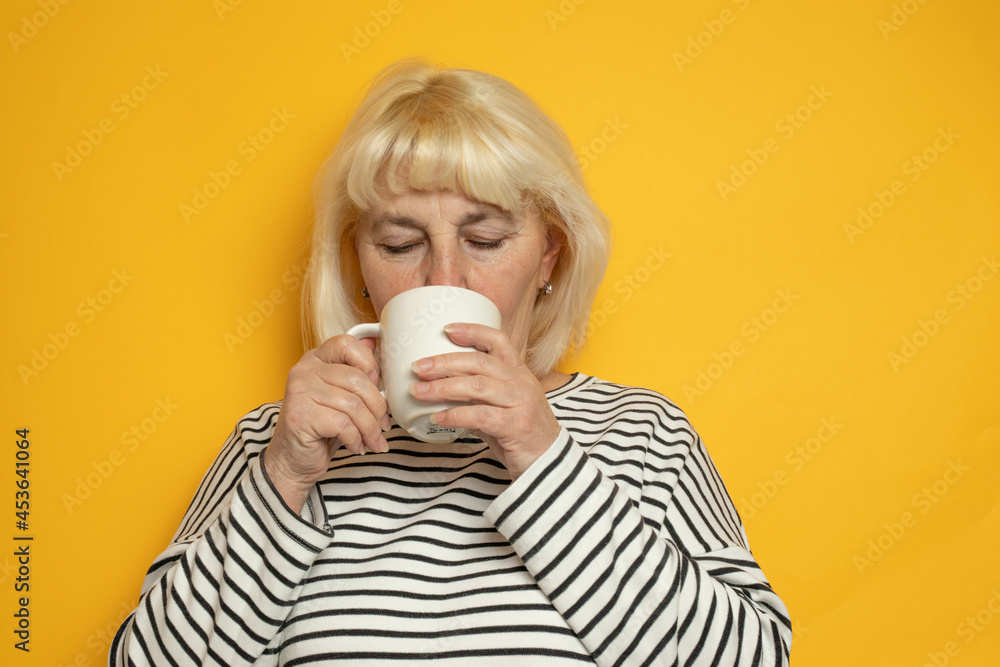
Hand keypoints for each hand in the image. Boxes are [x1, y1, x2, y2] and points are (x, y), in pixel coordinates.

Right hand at [266, 334, 389, 512]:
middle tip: (383, 425)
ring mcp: (300, 392)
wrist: (293, 461)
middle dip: (378, 407)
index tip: (377, 385)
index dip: (368, 363)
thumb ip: (355, 371)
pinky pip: (344, 424)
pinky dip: (356, 439)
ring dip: (370, 428)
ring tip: (373, 441)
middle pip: (357, 380)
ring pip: (354, 405)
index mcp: (314, 359)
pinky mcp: (301, 416)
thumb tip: (376, 343)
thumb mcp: (341, 397)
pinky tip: (356, 447)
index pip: (346, 344)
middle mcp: (304, 371)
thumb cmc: (320, 428)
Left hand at [408, 323, 561, 479]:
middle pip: (479, 362)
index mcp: (519, 372)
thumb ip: (478, 395)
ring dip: (443, 388)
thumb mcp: (503, 406)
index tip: (446, 329)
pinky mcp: (517, 426)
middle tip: (418, 368)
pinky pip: (480, 416)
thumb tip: (439, 388)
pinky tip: (437, 417)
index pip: (498, 341)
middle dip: (444, 363)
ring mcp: (521, 403)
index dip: (472, 331)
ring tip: (419, 391)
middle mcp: (521, 382)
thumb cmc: (522, 434)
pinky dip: (455, 415)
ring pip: (477, 386)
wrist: (550, 464)